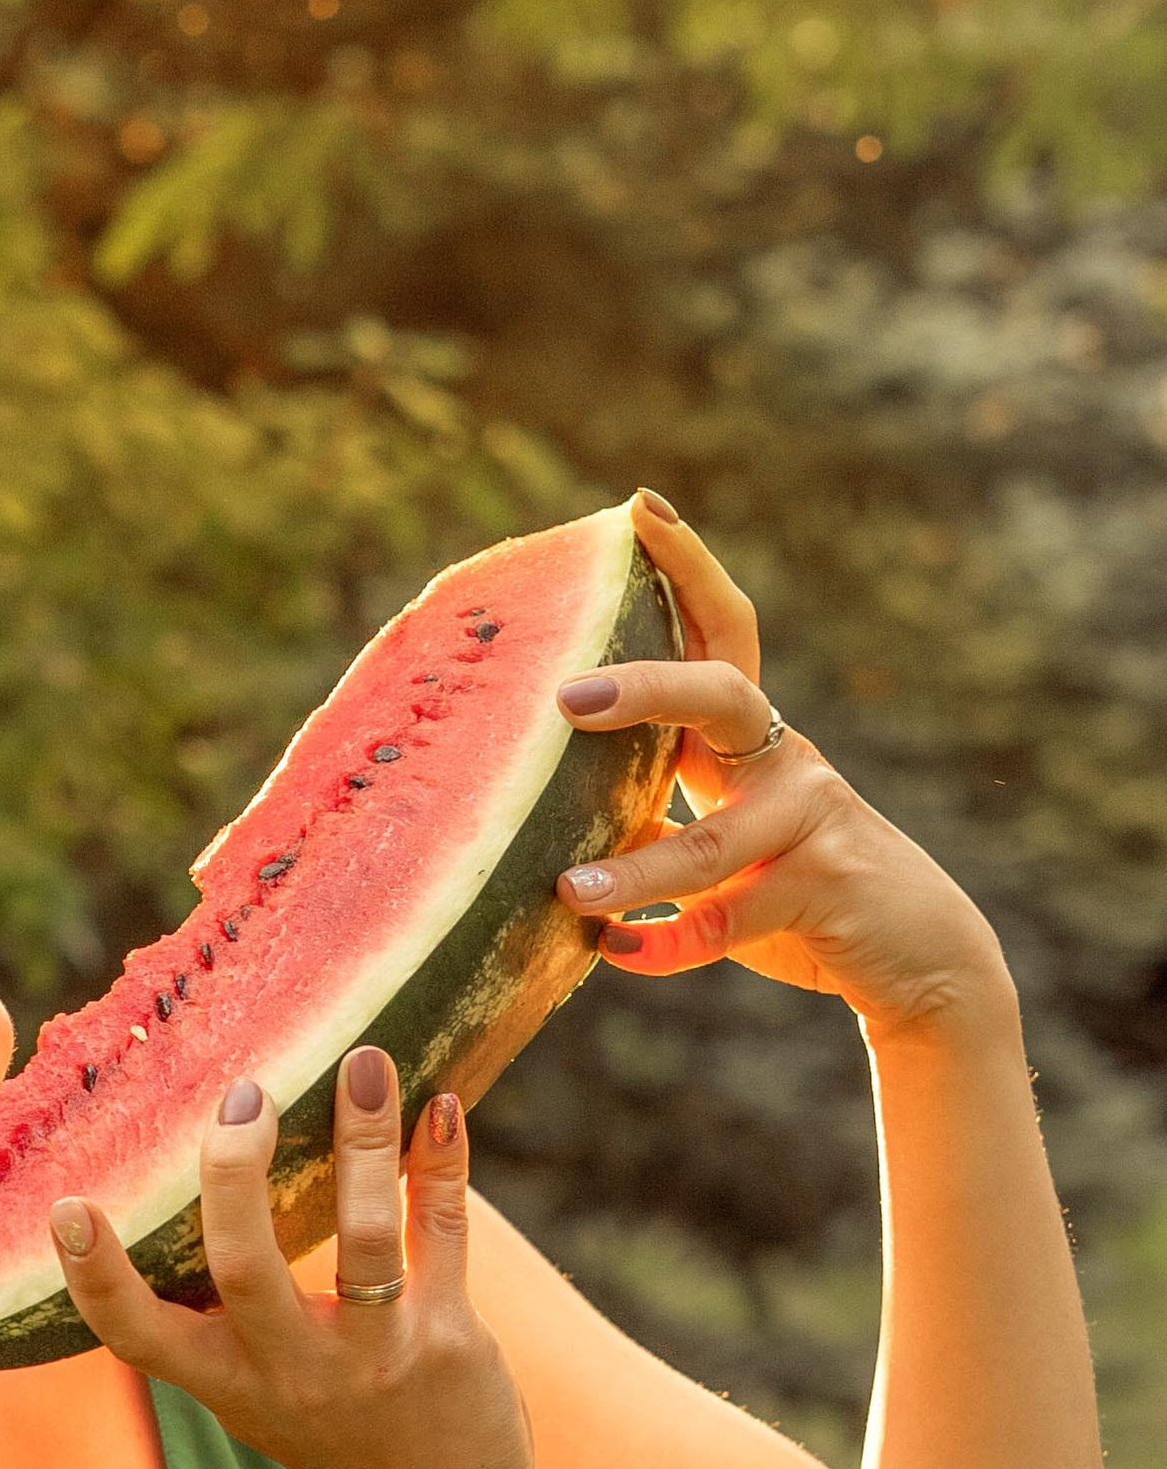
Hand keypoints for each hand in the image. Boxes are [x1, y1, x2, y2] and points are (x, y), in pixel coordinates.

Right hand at [47, 1052, 532, 1468]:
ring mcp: (376, 1355)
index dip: (96, 1277)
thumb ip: (209, 1310)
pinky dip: (442, 1162)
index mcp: (226, 1380)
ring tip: (363, 1062)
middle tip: (243, 1094)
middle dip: (235, 1172)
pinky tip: (441, 1105)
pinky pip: (444, 1234)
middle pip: (245, 1268)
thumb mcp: (247, 1386)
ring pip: (365, 1239)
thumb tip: (180, 1178)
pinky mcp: (450, 1338)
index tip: (67, 1206)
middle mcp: (293, 1371)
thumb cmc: (322, 1428)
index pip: (139, 1336)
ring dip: (363, 1141)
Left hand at [548, 495, 1013, 1043]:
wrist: (919, 958)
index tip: (638, 510)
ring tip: (569, 890)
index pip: (723, 633)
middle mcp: (786, 764)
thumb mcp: (727, 850)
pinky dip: (668, 943)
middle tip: (569, 697)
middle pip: (721, 695)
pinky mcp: (826, 889)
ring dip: (636, 868)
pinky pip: (729, 919)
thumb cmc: (799, 898)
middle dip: (646, 686)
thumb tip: (547, 822)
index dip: (686, 569)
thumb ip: (658, 823)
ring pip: (710, 840)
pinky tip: (616, 951)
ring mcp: (811, 822)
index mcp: (754, 742)